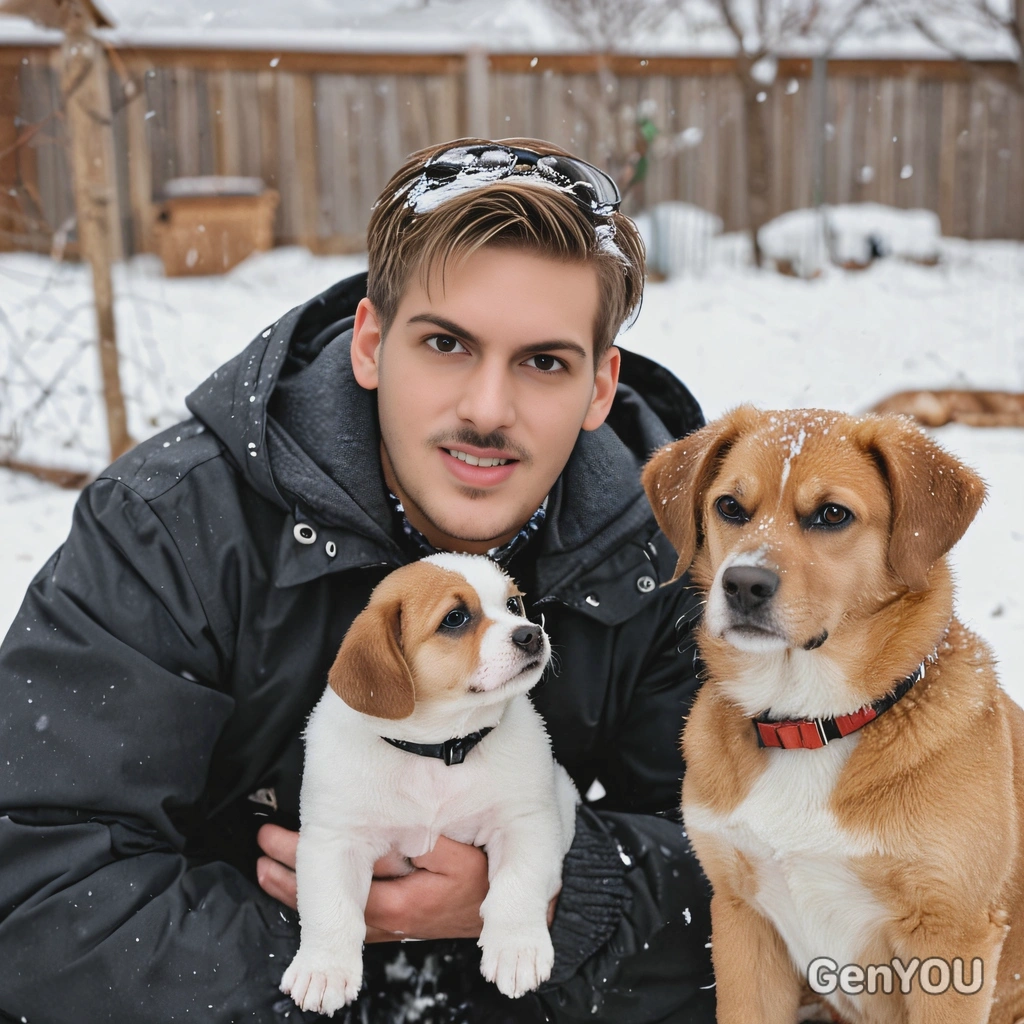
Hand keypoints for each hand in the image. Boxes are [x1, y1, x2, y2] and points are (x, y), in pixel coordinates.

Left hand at [256, 824, 489, 941]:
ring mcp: (397, 922)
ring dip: (304, 894)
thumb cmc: (487, 875)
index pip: (338, 889)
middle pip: (331, 904)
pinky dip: (329, 903)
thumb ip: (428, 842)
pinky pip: (356, 916)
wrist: (512, 906)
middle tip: (262, 853)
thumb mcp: (462, 856)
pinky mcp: (404, 919)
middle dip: (293, 878)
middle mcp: (393, 919)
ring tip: (270, 872)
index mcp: (401, 903)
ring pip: (339, 912)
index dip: (301, 867)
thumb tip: (395, 831)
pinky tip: (313, 891)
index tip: (274, 844)